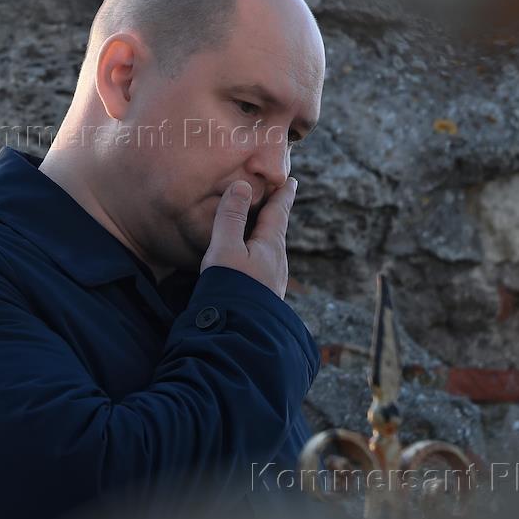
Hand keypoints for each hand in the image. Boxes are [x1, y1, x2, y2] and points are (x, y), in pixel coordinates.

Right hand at [200, 177, 297, 299]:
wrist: (239, 336)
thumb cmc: (231, 288)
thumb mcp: (226, 248)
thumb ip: (231, 217)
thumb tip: (242, 185)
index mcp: (271, 246)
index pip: (279, 213)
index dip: (283, 195)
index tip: (292, 182)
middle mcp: (277, 262)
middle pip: (278, 231)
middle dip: (278, 213)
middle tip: (280, 198)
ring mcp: (273, 282)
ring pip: (272, 249)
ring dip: (269, 234)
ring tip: (264, 227)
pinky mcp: (264, 296)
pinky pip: (265, 264)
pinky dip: (261, 252)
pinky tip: (252, 262)